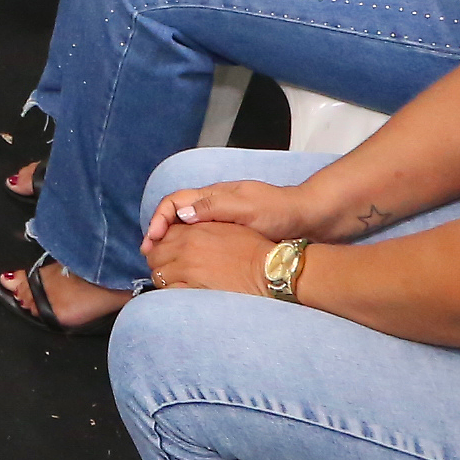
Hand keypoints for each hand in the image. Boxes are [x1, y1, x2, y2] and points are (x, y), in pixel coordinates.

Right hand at [141, 179, 325, 290]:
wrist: (310, 219)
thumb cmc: (280, 212)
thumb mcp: (247, 208)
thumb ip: (214, 208)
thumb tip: (181, 214)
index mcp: (215, 195)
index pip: (174, 201)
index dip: (159, 219)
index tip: (152, 240)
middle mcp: (214, 205)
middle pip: (175, 214)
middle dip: (159, 232)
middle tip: (149, 255)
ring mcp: (223, 219)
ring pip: (186, 227)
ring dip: (171, 242)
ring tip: (163, 262)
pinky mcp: (232, 234)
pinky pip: (201, 239)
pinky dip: (188, 249)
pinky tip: (188, 264)